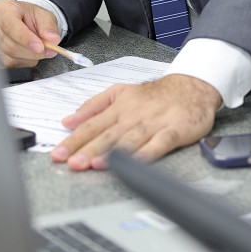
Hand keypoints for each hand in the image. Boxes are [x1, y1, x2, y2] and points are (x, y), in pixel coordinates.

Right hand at [0, 0, 60, 66]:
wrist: (23, 21)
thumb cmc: (29, 17)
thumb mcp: (44, 15)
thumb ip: (49, 26)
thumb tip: (53, 40)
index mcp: (3, 9)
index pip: (9, 25)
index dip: (25, 38)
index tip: (40, 46)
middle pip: (9, 44)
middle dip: (32, 51)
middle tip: (48, 49)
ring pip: (10, 57)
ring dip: (29, 57)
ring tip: (39, 48)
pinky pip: (10, 64)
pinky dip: (24, 61)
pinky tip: (28, 53)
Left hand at [50, 74, 221, 169]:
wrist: (191, 87)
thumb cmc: (154, 95)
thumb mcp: (120, 92)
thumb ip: (93, 106)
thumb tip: (68, 120)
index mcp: (119, 106)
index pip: (92, 125)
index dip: (74, 140)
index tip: (59, 154)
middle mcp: (134, 115)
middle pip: (108, 134)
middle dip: (89, 149)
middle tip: (73, 163)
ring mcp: (154, 123)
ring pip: (130, 139)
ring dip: (113, 153)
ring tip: (96, 164)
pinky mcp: (174, 130)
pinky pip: (160, 143)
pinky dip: (148, 152)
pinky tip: (137, 162)